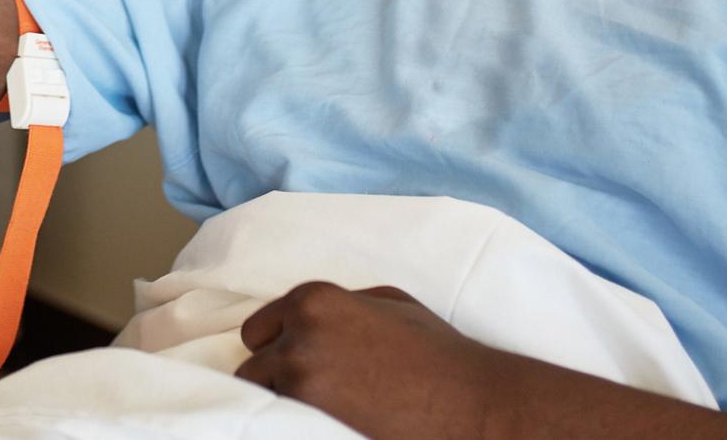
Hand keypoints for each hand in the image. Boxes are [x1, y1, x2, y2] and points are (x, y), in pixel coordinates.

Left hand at [236, 282, 503, 439]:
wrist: (473, 404)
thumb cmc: (438, 353)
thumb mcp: (389, 303)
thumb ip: (340, 304)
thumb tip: (305, 317)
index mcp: (313, 300)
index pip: (257, 330)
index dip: (279, 349)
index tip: (300, 364)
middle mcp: (298, 335)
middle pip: (253, 366)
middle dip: (276, 378)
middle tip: (316, 392)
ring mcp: (301, 380)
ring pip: (264, 398)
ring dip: (285, 403)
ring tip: (324, 409)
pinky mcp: (310, 420)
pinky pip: (282, 425)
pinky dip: (297, 425)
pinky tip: (329, 421)